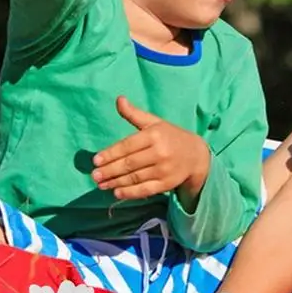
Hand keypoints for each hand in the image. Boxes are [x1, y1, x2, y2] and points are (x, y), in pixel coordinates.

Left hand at [92, 97, 209, 199]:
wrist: (197, 155)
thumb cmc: (171, 137)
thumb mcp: (155, 123)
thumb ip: (134, 114)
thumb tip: (119, 99)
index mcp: (155, 135)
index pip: (128, 145)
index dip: (110, 154)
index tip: (95, 160)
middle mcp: (160, 152)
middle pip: (130, 163)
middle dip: (109, 170)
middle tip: (94, 175)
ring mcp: (164, 169)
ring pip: (135, 177)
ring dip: (115, 182)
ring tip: (101, 184)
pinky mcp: (167, 183)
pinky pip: (145, 189)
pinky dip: (130, 193)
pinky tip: (117, 192)